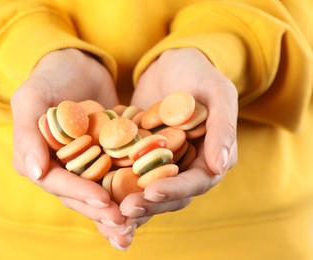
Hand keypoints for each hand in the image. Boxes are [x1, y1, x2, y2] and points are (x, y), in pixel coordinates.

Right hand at [11, 49, 131, 248]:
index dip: (78, 193)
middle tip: (125, 225)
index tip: (103, 202)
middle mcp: (58, 168)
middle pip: (78, 196)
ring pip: (97, 193)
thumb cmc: (50, 75)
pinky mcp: (104, 160)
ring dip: (114, 212)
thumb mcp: (32, 96)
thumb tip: (34, 172)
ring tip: (133, 229)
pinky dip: (126, 194)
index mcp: (36, 159)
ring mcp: (82, 166)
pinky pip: (115, 179)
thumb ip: (27, 133)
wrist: (77, 64)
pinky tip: (144, 208)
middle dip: (100, 212)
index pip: (56, 182)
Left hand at [123, 48, 237, 230]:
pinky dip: (119, 189)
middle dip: (149, 204)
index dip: (174, 190)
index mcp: (212, 156)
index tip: (150, 192)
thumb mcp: (217, 92)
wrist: (171, 63)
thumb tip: (221, 166)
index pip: (197, 182)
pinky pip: (132, 177)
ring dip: (133, 203)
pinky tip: (100, 198)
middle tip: (123, 210)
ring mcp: (165, 164)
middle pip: (171, 194)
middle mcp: (189, 166)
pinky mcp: (143, 158)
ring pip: (150, 192)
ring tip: (111, 212)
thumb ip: (223, 127)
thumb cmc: (198, 72)